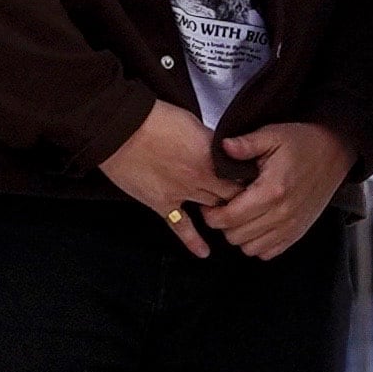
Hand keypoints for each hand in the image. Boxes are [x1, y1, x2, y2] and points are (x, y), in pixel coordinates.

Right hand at [99, 98, 238, 254]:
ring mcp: (181, 193)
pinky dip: (193, 241)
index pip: (240, 174)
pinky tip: (204, 253)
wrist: (120, 129)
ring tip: (230, 219)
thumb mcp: (192, 122)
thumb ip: (209, 141)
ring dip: (221, 214)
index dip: (248, 177)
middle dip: (239, 198)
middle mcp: (200, 177)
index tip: (252, 180)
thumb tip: (218, 151)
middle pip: (230, 195)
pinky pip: (181, 226)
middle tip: (246, 202)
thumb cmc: (154, 118)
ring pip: (212, 210)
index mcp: (210, 156)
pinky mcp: (161, 203)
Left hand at [206, 119, 354, 261]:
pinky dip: (257, 243)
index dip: (211, 214)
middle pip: (235, 236)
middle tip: (223, 206)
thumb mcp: (272, 134)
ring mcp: (292, 226)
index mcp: (272, 190)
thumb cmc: (302, 142)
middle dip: (223, 224)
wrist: (335, 151)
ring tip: (240, 215)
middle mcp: (282, 213)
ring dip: (240, 234)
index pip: (229, 218)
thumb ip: (246, 143)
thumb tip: (223, 146)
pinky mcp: (298, 232)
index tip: (209, 202)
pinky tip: (256, 224)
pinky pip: (268, 253)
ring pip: (250, 248)